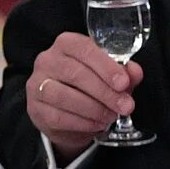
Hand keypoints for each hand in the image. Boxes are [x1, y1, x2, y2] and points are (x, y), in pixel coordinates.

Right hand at [23, 32, 137, 158]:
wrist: (68, 115)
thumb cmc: (90, 88)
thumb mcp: (111, 77)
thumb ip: (124, 73)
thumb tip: (134, 72)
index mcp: (66, 44)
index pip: (84, 49)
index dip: (106, 66)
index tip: (124, 83)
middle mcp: (47, 60)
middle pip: (74, 73)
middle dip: (104, 92)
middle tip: (125, 106)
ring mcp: (36, 84)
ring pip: (64, 96)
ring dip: (93, 109)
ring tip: (111, 116)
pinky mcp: (35, 108)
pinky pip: (58, 116)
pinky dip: (82, 122)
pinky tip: (97, 124)